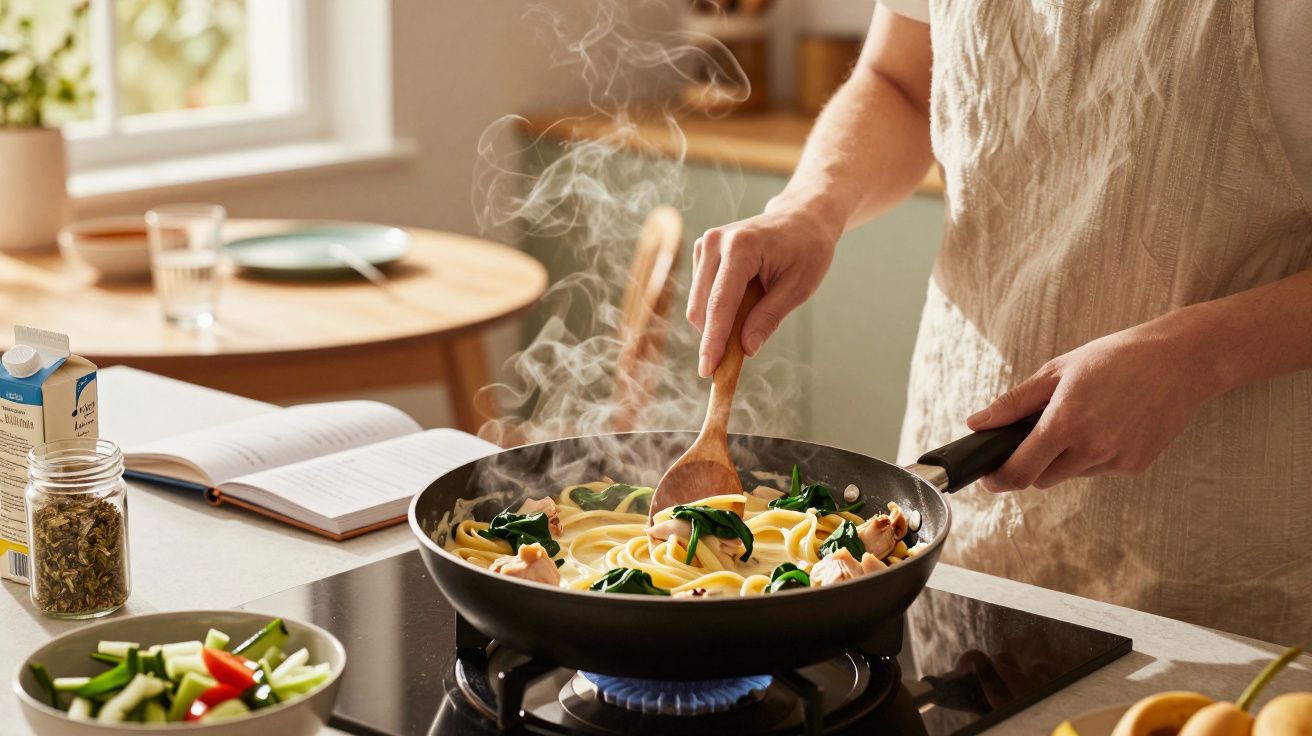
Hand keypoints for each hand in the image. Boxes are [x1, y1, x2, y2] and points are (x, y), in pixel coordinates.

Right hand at [688, 198, 839, 376]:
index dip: (713, 342)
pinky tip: (743, 302)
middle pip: (702, 308)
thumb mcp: (798, 288)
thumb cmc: (806, 249)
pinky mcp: (702, 251)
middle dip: (715, 338)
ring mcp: (705, 244)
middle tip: (739, 357)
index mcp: (741, 247)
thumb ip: (769, 318)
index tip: (708, 371)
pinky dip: (717, 310)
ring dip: (717, 323)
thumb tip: (746, 349)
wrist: (803, 217)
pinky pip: (701, 295)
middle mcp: (715, 242)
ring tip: (753, 314)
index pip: (720, 304)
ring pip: (697, 304)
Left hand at [967, 321, 1224, 491]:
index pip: (1019, 472)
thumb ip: (1013, 403)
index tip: (988, 476)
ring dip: (1065, 458)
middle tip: (1039, 434)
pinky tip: (1111, 424)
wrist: (1182, 360)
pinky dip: (1094, 455)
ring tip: (1085, 418)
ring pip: (1071, 474)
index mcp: (1065, 423)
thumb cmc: (1115, 358)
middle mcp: (1091, 449)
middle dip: (1032, 463)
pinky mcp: (1136, 466)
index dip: (998, 479)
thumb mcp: (1057, 371)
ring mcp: (1116, 460)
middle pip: (1041, 478)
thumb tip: (976, 424)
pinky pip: (1100, 470)